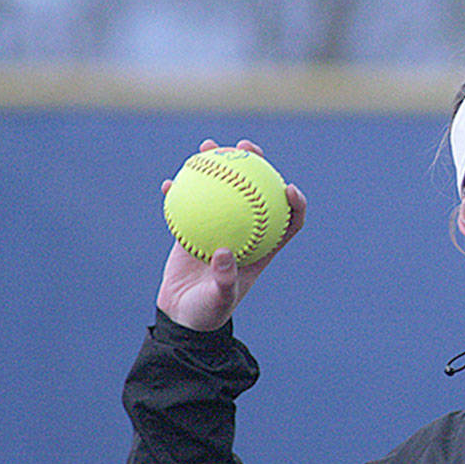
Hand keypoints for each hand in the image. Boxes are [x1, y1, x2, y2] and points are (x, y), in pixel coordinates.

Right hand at [155, 139, 306, 330]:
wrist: (182, 316)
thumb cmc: (208, 312)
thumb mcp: (219, 301)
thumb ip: (225, 280)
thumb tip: (224, 252)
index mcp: (263, 248)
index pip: (288, 221)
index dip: (295, 202)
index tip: (287, 186)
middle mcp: (246, 231)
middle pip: (258, 192)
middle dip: (257, 165)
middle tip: (246, 147)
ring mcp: (221, 226)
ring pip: (225, 189)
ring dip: (218, 165)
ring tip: (207, 147)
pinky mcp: (196, 228)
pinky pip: (190, 203)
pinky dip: (180, 192)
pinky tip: (170, 183)